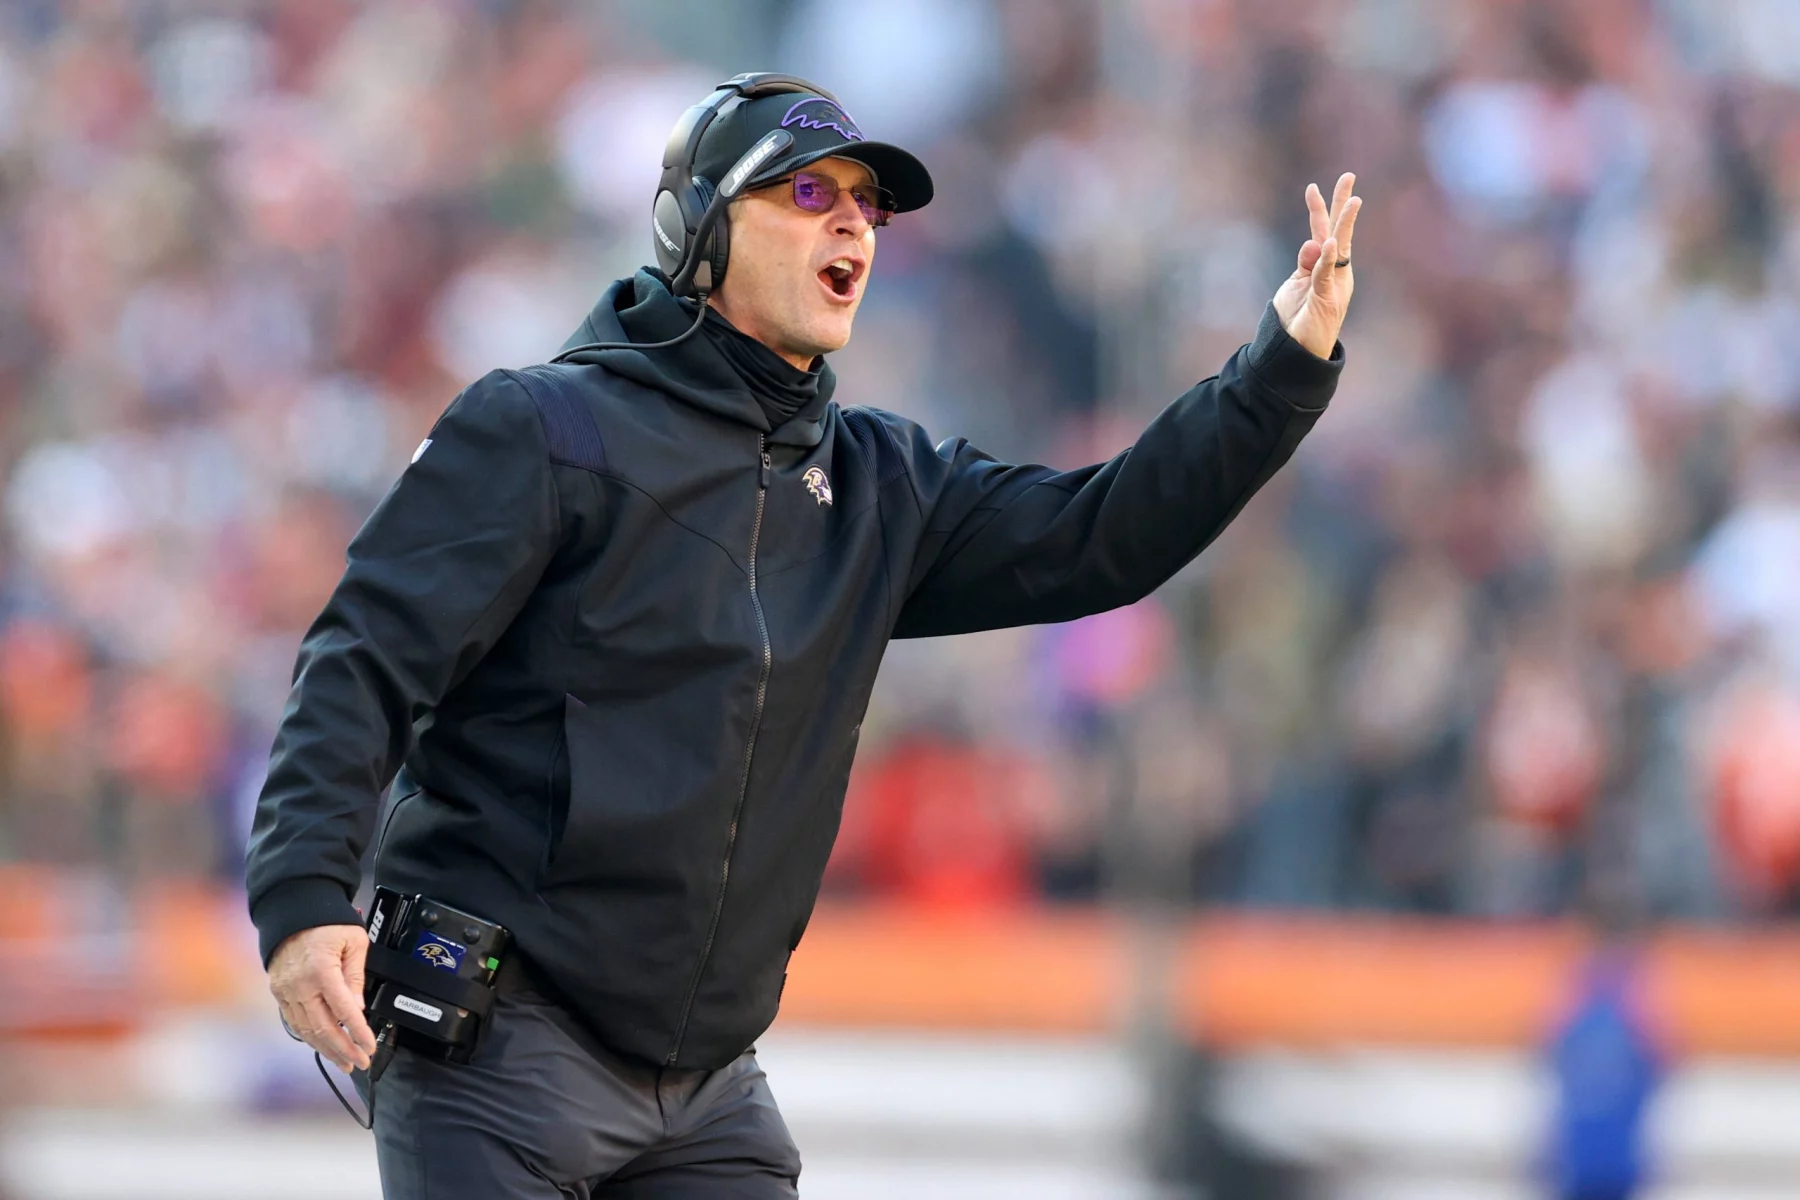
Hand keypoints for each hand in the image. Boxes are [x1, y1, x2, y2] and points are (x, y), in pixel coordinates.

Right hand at [268, 924, 376, 1072]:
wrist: (293, 913)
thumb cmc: (327, 923)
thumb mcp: (354, 941)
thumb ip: (356, 976)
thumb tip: (357, 1008)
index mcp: (321, 970)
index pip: (344, 1011)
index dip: (358, 1033)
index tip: (369, 1048)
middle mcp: (300, 985)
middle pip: (323, 1028)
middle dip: (344, 1049)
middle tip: (360, 1062)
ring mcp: (286, 991)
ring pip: (306, 1030)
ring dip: (326, 1049)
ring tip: (344, 1062)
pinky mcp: (279, 993)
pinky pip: (294, 1022)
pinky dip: (309, 1037)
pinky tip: (323, 1046)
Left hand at [1271, 172, 1361, 359]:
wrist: (1298, 351)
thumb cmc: (1298, 318)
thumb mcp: (1297, 285)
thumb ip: (1306, 263)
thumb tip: (1314, 242)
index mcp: (1326, 266)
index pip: (1324, 231)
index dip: (1318, 209)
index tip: (1312, 186)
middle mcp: (1336, 271)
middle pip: (1340, 231)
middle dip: (1343, 203)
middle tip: (1349, 176)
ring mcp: (1334, 283)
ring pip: (1341, 247)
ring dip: (1346, 223)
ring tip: (1354, 200)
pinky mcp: (1327, 298)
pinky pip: (1327, 274)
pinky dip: (1327, 259)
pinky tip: (1330, 242)